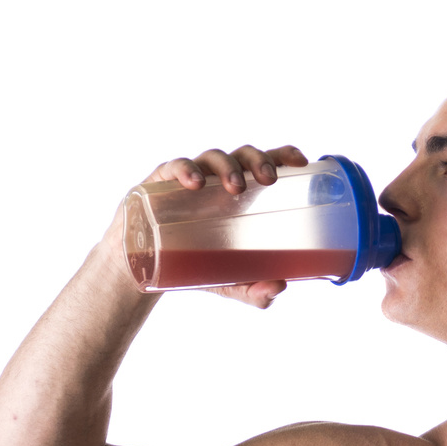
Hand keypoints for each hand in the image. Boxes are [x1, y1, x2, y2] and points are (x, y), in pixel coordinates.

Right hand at [105, 142, 309, 307]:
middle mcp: (218, 181)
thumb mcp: (230, 282)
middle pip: (243, 155)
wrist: (145, 270)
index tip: (301, 161)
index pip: (265, 165)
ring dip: (228, 168)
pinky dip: (186, 171)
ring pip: (212, 158)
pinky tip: (195, 183)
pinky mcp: (161, 183)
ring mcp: (190, 179)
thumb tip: (279, 287)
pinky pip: (174, 167)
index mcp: (241, 195)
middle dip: (259, 161)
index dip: (283, 156)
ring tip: (237, 187)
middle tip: (270, 180)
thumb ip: (255, 290)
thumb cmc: (195, 265)